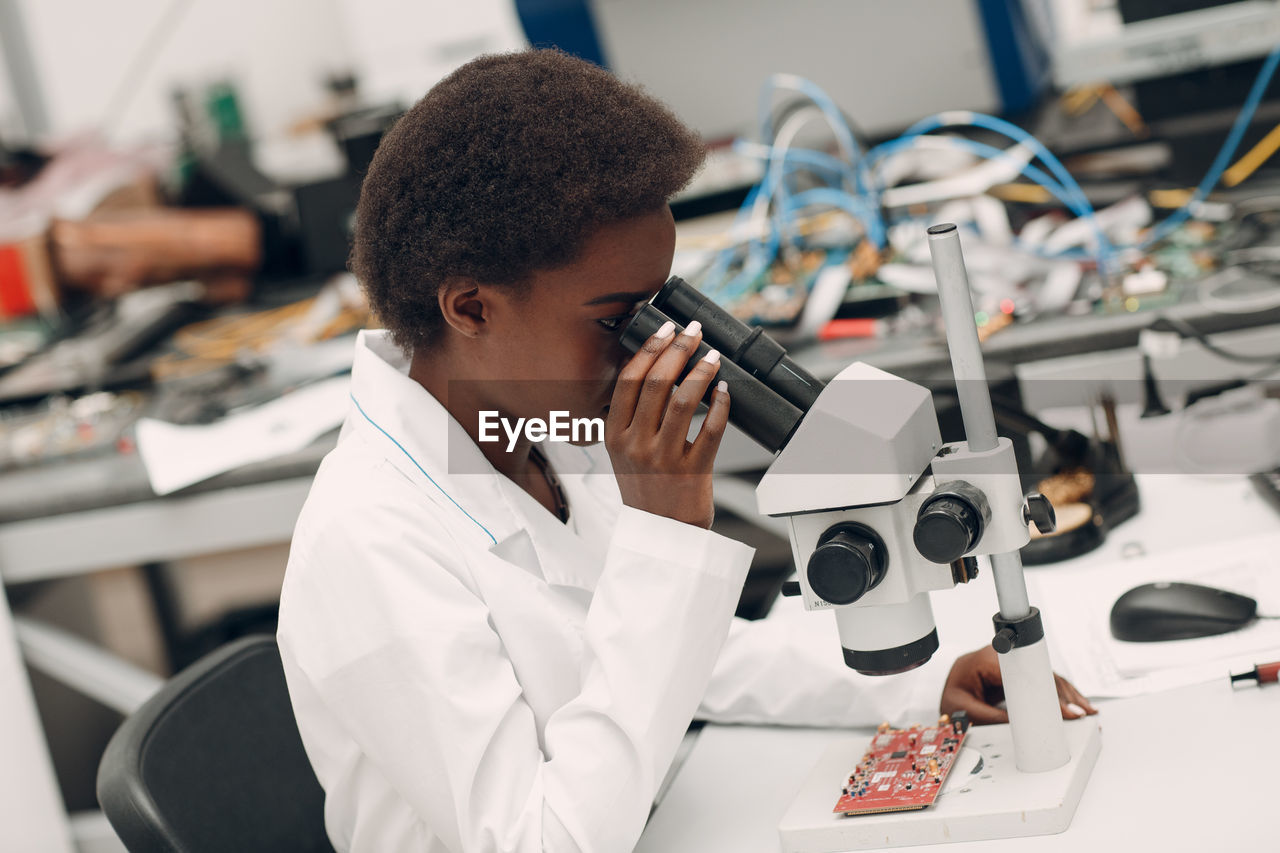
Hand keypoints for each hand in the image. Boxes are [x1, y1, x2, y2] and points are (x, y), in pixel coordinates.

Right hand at [605, 320, 728, 528]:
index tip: (667, 328)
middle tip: (695, 332)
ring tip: (712, 356)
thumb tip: (654, 363)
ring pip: (685, 401)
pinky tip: (724, 390)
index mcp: (614, 435)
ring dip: (702, 371)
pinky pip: (712, 429)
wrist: (660, 533)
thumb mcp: (622, 451)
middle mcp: (636, 445)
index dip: (650, 348)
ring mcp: (664, 459)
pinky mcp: (693, 472)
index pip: (629, 379)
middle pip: (658, 383)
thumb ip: (631, 414)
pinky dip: (720, 404)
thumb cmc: (645, 487)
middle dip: (679, 349)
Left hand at [940, 645, 1097, 725]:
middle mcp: (999, 658)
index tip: (1063, 708)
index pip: (1023, 673)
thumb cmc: (950, 699)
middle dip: (1062, 692)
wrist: (944, 696)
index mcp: (983, 662)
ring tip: (1084, 710)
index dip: (1046, 689)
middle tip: (1081, 712)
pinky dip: (1058, 693)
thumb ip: (992, 718)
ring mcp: (1009, 664)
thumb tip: (1025, 728)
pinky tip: (1071, 704)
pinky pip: (1039, 680)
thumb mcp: (965, 711)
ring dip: (1065, 693)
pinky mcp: (1015, 673)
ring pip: (1043, 674)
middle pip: (1038, 671)